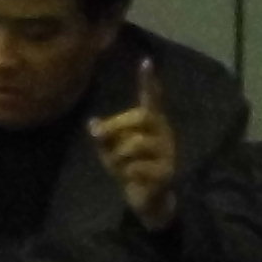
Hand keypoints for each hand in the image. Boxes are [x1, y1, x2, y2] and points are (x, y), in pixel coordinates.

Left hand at [88, 59, 180, 230]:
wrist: (148, 200)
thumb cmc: (129, 169)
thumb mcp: (110, 152)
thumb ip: (103, 137)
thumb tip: (92, 123)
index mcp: (152, 124)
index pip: (151, 98)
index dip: (148, 81)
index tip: (146, 61)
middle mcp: (164, 133)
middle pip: (140, 117)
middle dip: (115, 126)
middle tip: (100, 138)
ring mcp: (168, 152)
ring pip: (136, 143)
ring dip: (118, 156)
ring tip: (120, 166)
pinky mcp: (167, 172)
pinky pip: (138, 167)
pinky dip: (127, 173)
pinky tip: (131, 179)